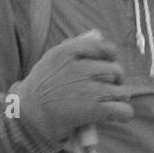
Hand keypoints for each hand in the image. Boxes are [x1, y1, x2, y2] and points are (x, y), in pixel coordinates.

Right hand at [14, 30, 133, 143]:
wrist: (28, 116)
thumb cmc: (41, 90)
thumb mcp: (51, 60)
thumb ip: (72, 47)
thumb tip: (98, 35)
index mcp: (67, 53)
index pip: (105, 48)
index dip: (111, 59)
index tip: (106, 68)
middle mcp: (79, 68)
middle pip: (117, 70)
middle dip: (115, 81)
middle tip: (106, 91)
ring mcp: (89, 88)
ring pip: (123, 90)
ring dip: (119, 99)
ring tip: (109, 105)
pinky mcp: (97, 108)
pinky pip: (124, 109)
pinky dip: (124, 114)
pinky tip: (116, 117)